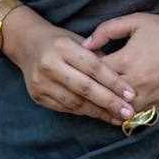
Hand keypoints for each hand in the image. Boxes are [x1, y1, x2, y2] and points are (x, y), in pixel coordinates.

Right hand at [2, 9, 138, 125]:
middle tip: (129, 112)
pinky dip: (84, 112)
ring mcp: (41, 82)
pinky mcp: (37, 96)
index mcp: (63, 46)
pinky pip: (65, 108)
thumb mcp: (79, 40)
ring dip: (99, 112)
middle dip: (109, 102)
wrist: (27, 45)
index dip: (114, 82)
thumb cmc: (60, 41)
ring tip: (117, 117)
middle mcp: (49, 64)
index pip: (93, 67)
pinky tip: (98, 115)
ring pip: (75, 102)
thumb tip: (122, 80)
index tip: (131, 94)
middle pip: (85, 88)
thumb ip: (98, 57)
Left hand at [83, 9, 158, 115]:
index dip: (85, 72)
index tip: (79, 71)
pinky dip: (127, 116)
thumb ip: (107, 30)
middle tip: (82, 93)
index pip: (96, 73)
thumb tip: (85, 44)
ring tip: (97, 106)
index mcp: (127, 59)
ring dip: (109, 109)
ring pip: (121, 111)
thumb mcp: (134, 21)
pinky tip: (118, 114)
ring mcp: (150, 94)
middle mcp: (137, 80)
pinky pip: (140, 116)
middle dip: (93, 94)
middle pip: (106, 95)